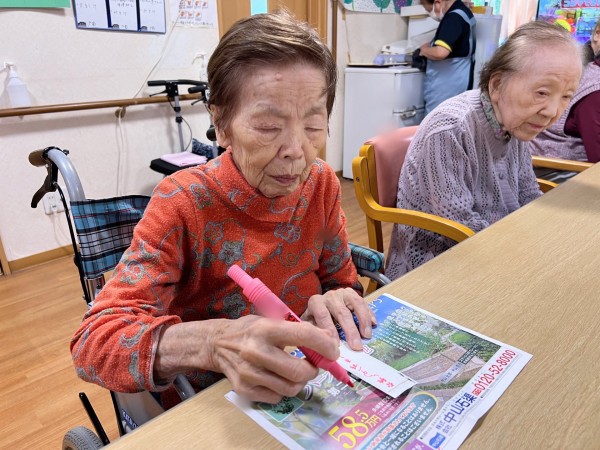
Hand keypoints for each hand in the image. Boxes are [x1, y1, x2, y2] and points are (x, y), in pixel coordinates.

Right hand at [154, 316, 340, 403]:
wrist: (217, 343)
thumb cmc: (250, 330)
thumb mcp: (272, 320)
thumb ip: (298, 330)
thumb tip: (328, 341)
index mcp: (265, 328)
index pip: (304, 335)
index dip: (325, 344)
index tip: (333, 351)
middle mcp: (256, 351)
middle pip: (299, 371)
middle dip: (314, 370)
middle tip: (314, 365)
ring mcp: (249, 373)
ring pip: (291, 388)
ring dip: (300, 382)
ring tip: (296, 372)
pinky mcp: (244, 389)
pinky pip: (276, 398)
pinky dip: (283, 390)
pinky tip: (277, 378)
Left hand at [301, 288, 376, 350]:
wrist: (319, 305)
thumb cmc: (315, 320)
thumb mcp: (310, 326)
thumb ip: (315, 333)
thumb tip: (321, 348)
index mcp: (316, 302)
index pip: (323, 315)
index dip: (331, 331)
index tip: (337, 346)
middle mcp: (329, 295)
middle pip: (341, 312)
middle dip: (350, 330)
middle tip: (357, 346)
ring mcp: (342, 293)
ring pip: (356, 303)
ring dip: (363, 321)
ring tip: (367, 335)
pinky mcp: (352, 294)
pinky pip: (363, 302)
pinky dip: (369, 314)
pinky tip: (374, 324)